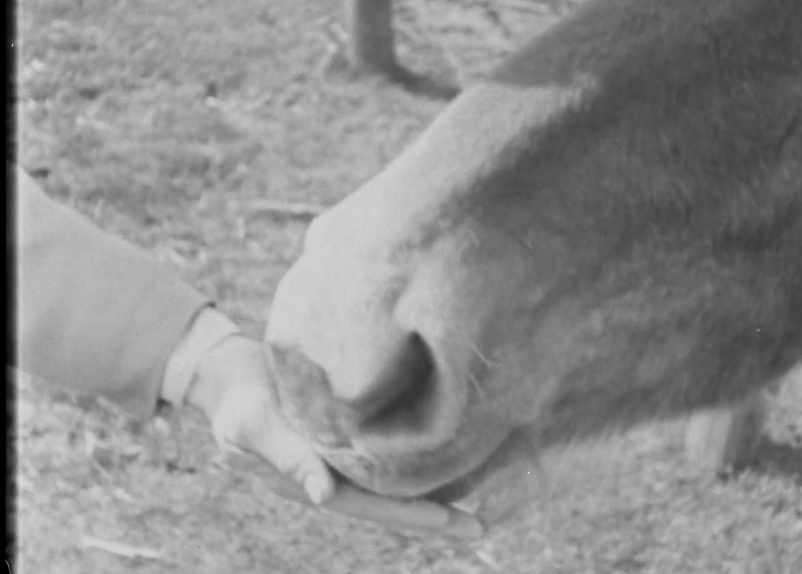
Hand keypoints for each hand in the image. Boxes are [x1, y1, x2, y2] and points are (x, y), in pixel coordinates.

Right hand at [185, 335, 482, 538]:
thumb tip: (324, 496)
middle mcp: (331, 476)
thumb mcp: (250, 424)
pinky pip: (386, 455)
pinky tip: (447, 456)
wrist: (224, 372)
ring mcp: (338, 458)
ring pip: (392, 483)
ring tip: (475, 501)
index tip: (451, 522)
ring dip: (431, 490)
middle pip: (390, 503)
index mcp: (312, 482)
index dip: (412, 514)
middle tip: (480, 527)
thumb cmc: (235, 398)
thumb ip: (285, 457)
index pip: (371, 506)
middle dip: (434, 516)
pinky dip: (415, 460)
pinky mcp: (344, 433)